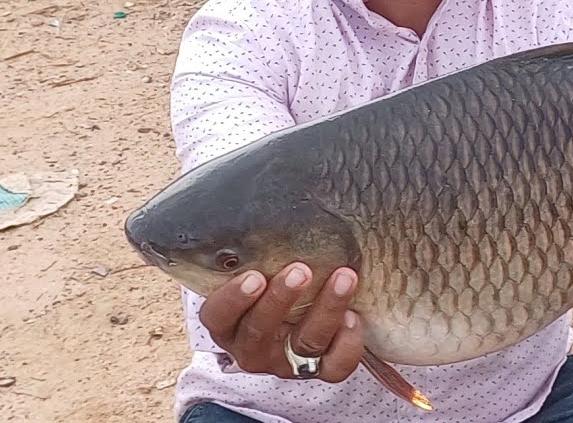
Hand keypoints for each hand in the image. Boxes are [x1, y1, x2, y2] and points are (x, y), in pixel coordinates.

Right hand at [198, 262, 363, 382]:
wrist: (315, 299)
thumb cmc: (278, 271)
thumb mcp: (261, 261)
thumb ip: (254, 247)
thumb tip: (261, 202)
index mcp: (229, 322)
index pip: (217, 317)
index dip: (233, 300)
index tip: (253, 275)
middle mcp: (253, 347)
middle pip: (259, 332)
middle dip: (280, 300)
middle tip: (300, 270)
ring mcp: (288, 362)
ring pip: (304, 344)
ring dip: (326, 308)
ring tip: (344, 276)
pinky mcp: (323, 370)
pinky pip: (335, 367)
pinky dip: (347, 343)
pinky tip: (354, 315)